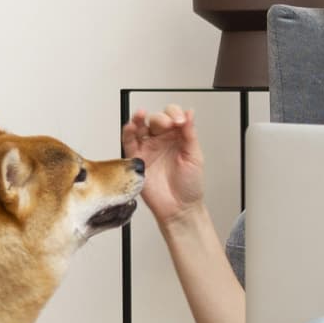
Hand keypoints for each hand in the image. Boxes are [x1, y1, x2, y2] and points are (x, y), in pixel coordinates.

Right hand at [121, 104, 205, 224]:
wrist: (179, 208)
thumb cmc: (189, 186)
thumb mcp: (195, 157)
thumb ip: (190, 134)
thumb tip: (190, 113)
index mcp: (177, 137)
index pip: (173, 116)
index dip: (175, 114)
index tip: (180, 121)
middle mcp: (162, 140)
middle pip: (156, 119)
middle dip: (161, 118)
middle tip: (168, 124)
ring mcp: (148, 149)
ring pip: (140, 127)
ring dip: (139, 119)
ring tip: (142, 115)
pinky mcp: (136, 159)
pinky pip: (129, 142)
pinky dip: (128, 132)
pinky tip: (132, 126)